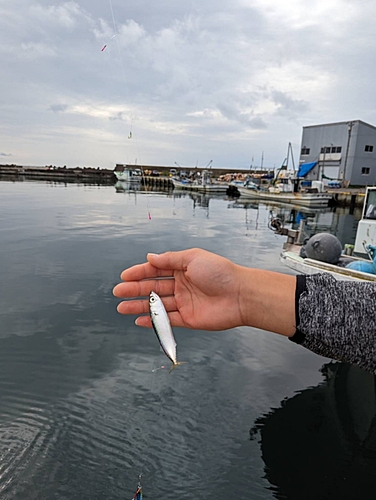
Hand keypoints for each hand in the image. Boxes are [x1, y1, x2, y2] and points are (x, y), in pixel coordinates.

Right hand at [113, 248, 246, 329]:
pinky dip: (152, 321)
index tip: (124, 276)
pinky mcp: (188, 319)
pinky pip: (167, 320)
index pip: (156, 270)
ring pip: (157, 305)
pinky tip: (139, 319)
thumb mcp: (192, 258)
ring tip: (121, 307)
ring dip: (139, 306)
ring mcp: (184, 302)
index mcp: (183, 268)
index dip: (139, 273)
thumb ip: (169, 259)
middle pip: (153, 287)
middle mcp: (182, 285)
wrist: (240, 295)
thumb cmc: (220, 272)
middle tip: (118, 292)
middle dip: (134, 290)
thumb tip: (150, 257)